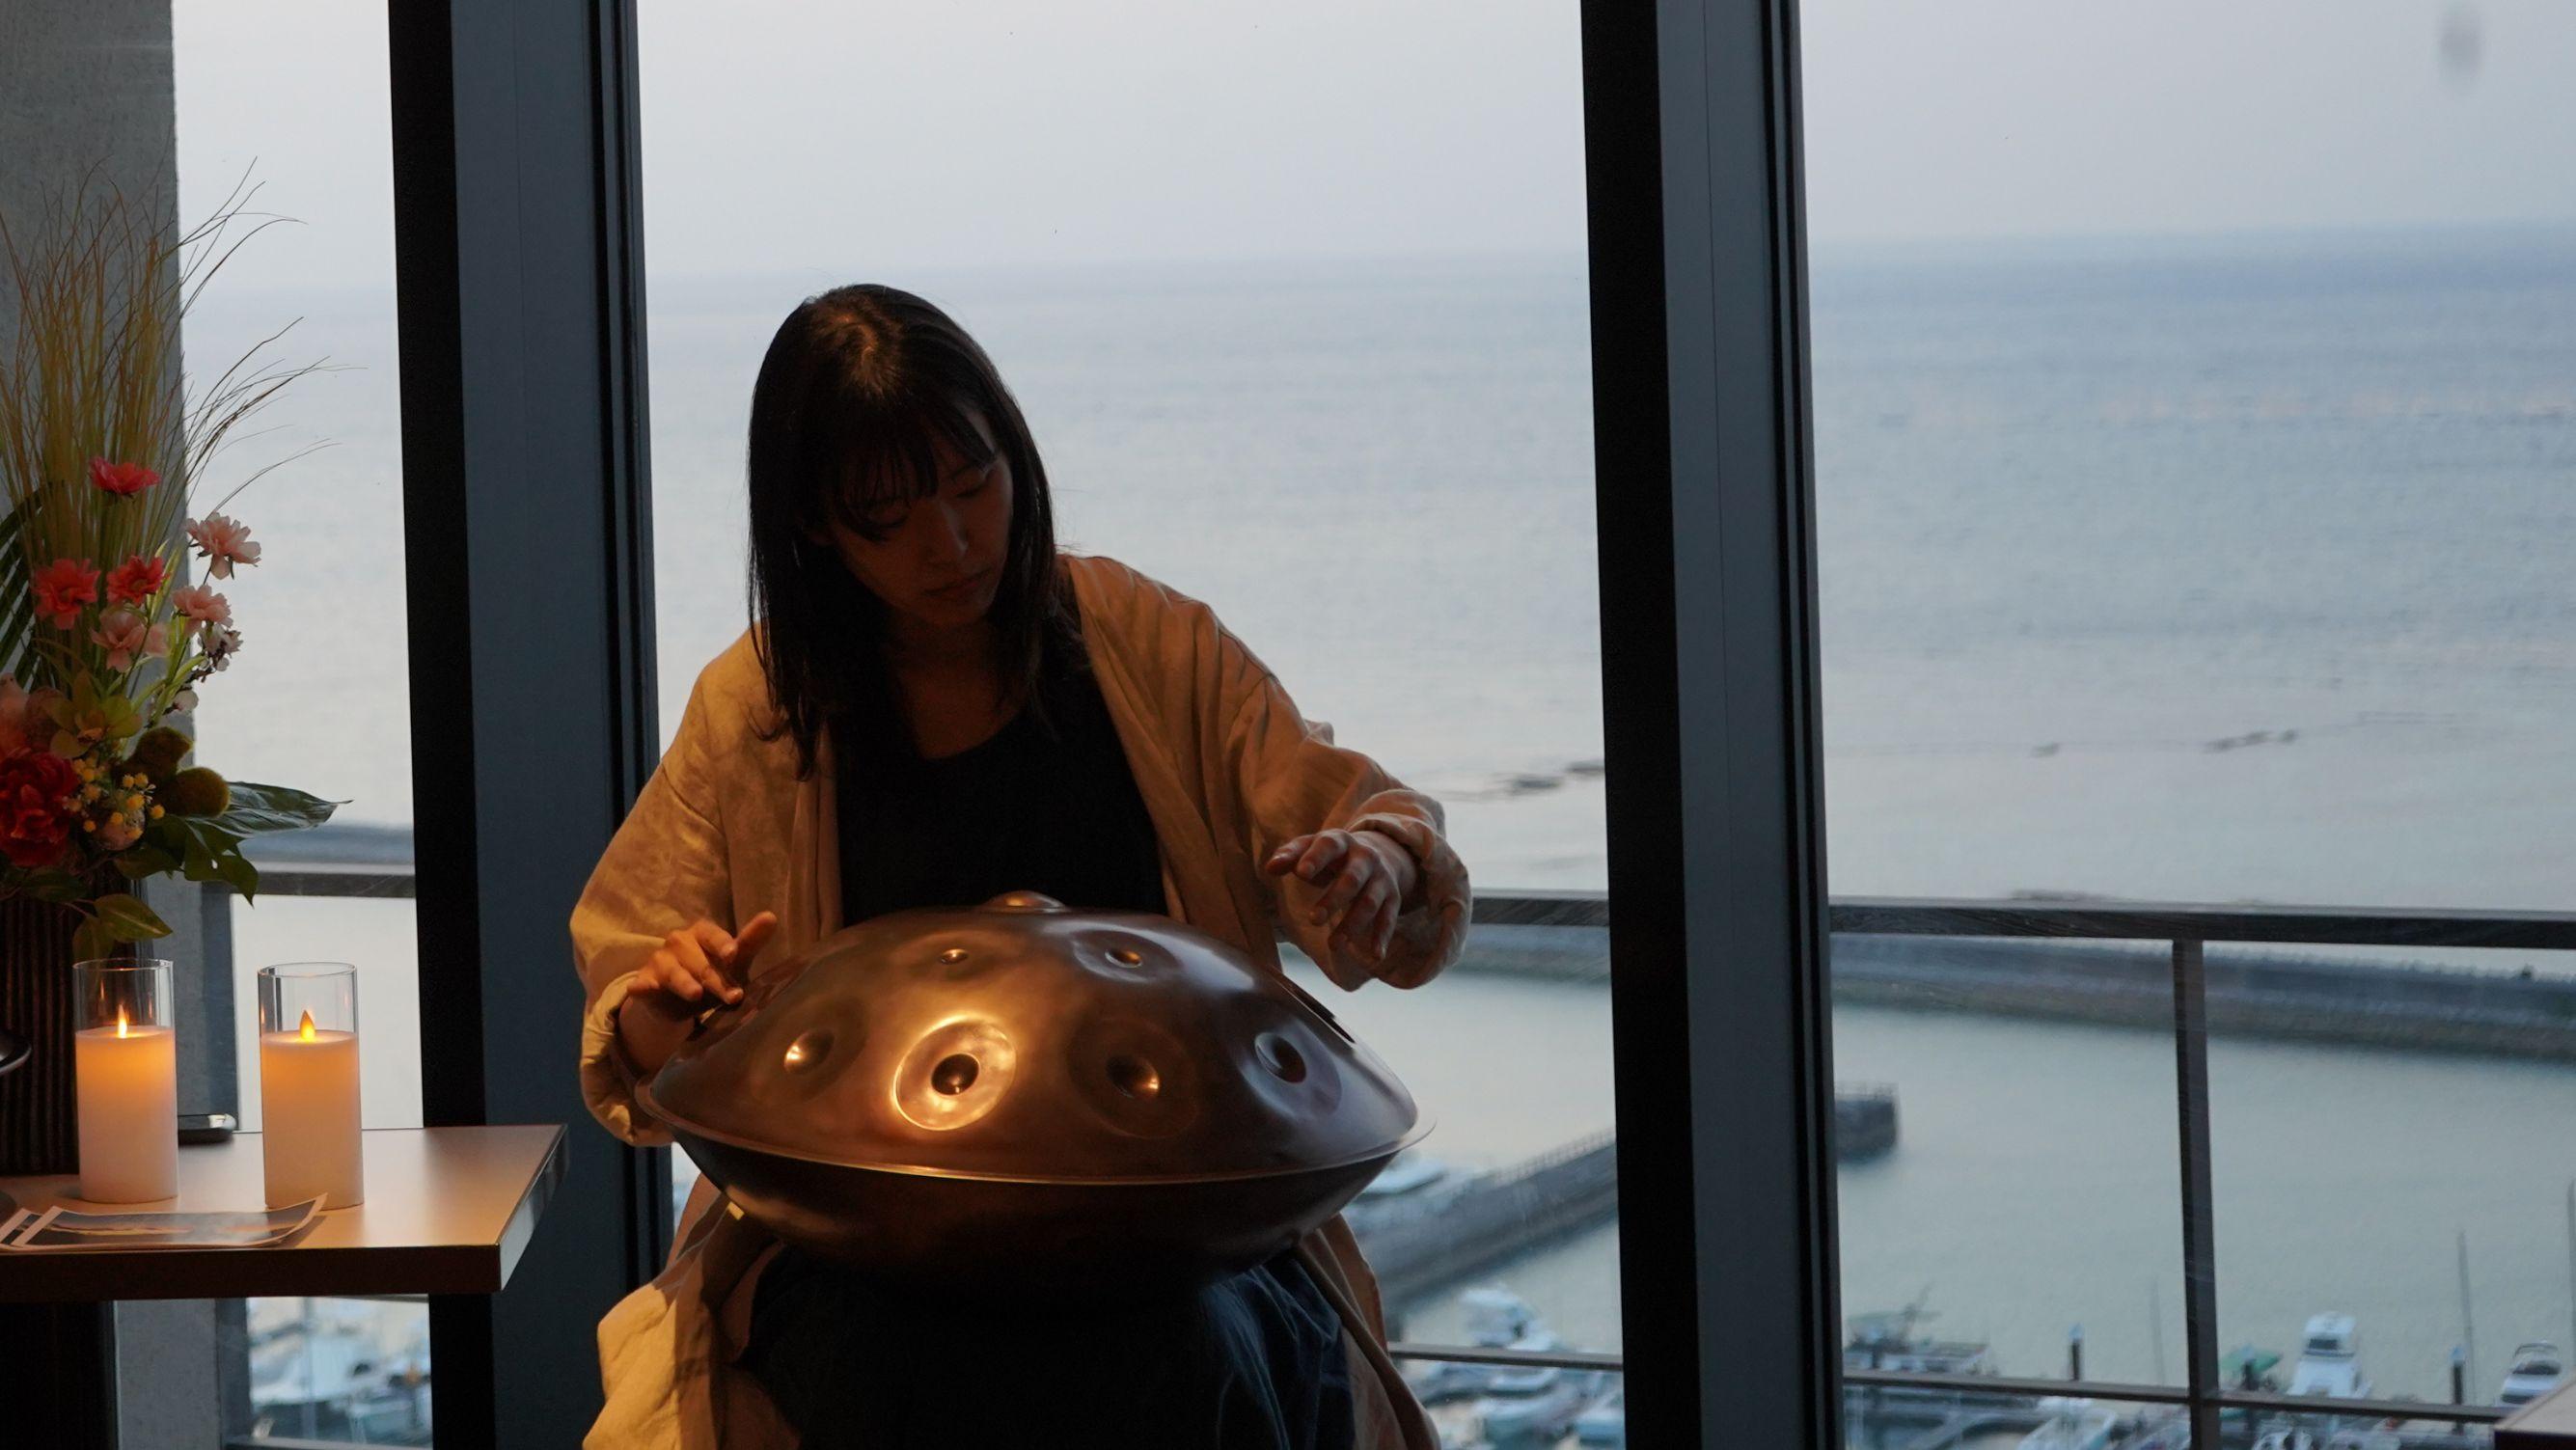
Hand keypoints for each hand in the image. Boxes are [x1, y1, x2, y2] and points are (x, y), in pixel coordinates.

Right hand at [614, 911, 777, 1078]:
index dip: (722, 944)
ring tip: (696, 994)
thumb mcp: (734, 961)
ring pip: (673, 972)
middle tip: (733, 996)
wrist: (678, 1001)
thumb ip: (751, 941)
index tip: (733, 953)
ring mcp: (659, 961)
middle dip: (715, 978)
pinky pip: (642, 984)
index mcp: (702, 933)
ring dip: (685, 983)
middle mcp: (678, 942)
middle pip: (699, 960)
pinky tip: (641, 989)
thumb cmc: (712, 973)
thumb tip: (771, 916)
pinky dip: (641, 986)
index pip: (713, 935)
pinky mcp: (644, 982)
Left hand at [1265, 829, 1418, 966]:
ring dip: (1353, 924)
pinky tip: (1375, 957)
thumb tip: (1271, 867)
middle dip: (1334, 899)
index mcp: (1341, 841)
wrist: (1379, 850)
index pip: (1328, 846)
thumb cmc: (1332, 854)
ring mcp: (1381, 879)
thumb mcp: (1311, 847)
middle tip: (1313, 919)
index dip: (1315, 859)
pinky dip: (1382, 937)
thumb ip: (1290, 855)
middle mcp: (1365, 858)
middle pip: (1352, 879)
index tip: (1300, 873)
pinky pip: (1389, 918)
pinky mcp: (1392, 898)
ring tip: (1334, 945)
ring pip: (1369, 902)